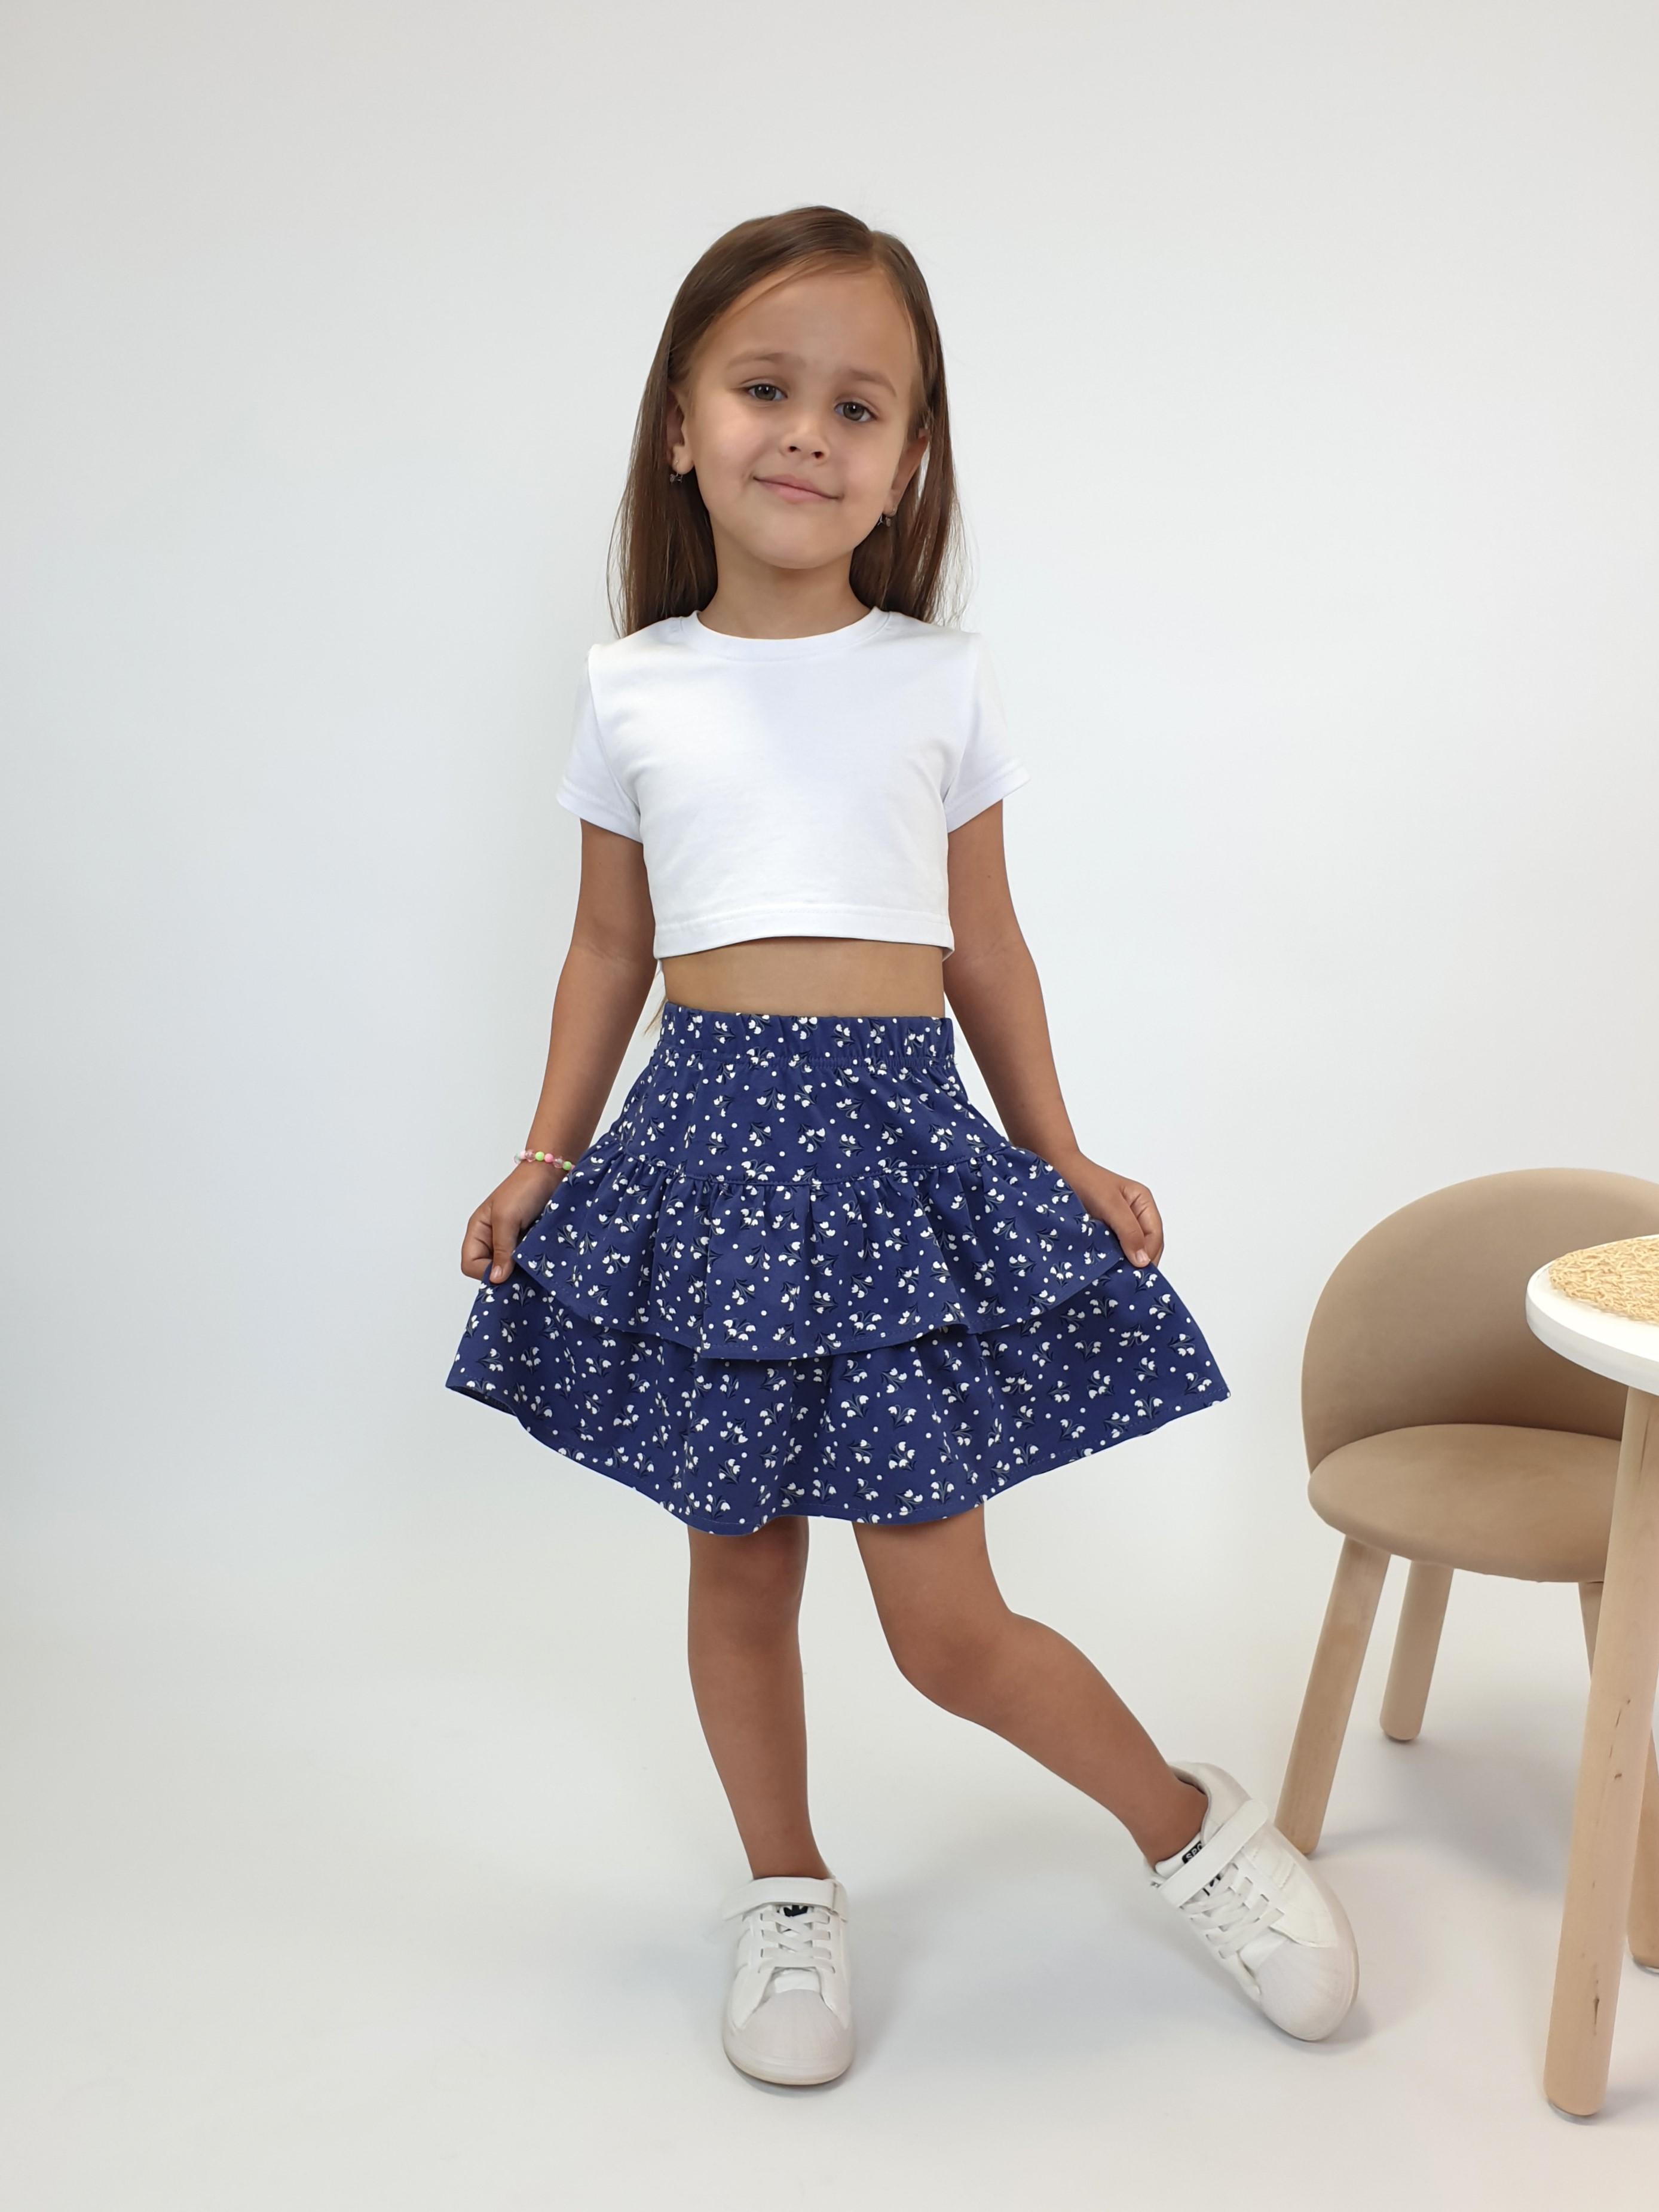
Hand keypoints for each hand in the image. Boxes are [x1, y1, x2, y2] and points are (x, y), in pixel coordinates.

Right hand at [461, 1160, 567, 1283]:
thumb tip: (496, 1279)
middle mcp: (492, 1239)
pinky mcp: (528, 1243)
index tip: (507, 1273)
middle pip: (489, 1270)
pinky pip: (525, 1262)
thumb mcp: (507, 1218)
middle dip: (505, 1274)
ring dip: (521, 1270)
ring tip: (534, 1265)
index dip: (485, 1272)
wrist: (552, 1172)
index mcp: (478, 1231)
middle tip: (523, 1272)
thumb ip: (501, 1249)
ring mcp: (511, 1242)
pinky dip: (531, 1264)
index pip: (470, 1264)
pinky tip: (541, 1261)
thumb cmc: (524, 1188)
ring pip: (510, 1268)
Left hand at [1049, 1151, 1162, 1269]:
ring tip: (1115, 1276)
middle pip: (1146, 1244)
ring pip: (1130, 1249)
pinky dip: (1111, 1259)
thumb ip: (1128, 1231)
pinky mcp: (1103, 1231)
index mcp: (1143, 1203)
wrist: (1057, 1170)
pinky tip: (1104, 1268)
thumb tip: (1143, 1261)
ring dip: (1123, 1262)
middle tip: (1127, 1280)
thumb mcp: (1110, 1204)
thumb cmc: (1084, 1180)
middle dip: (1139, 1262)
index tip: (1136, 1272)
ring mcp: (1119, 1223)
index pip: (1155, 1235)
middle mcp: (1135, 1214)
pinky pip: (1114, 1249)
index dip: (1149, 1255)